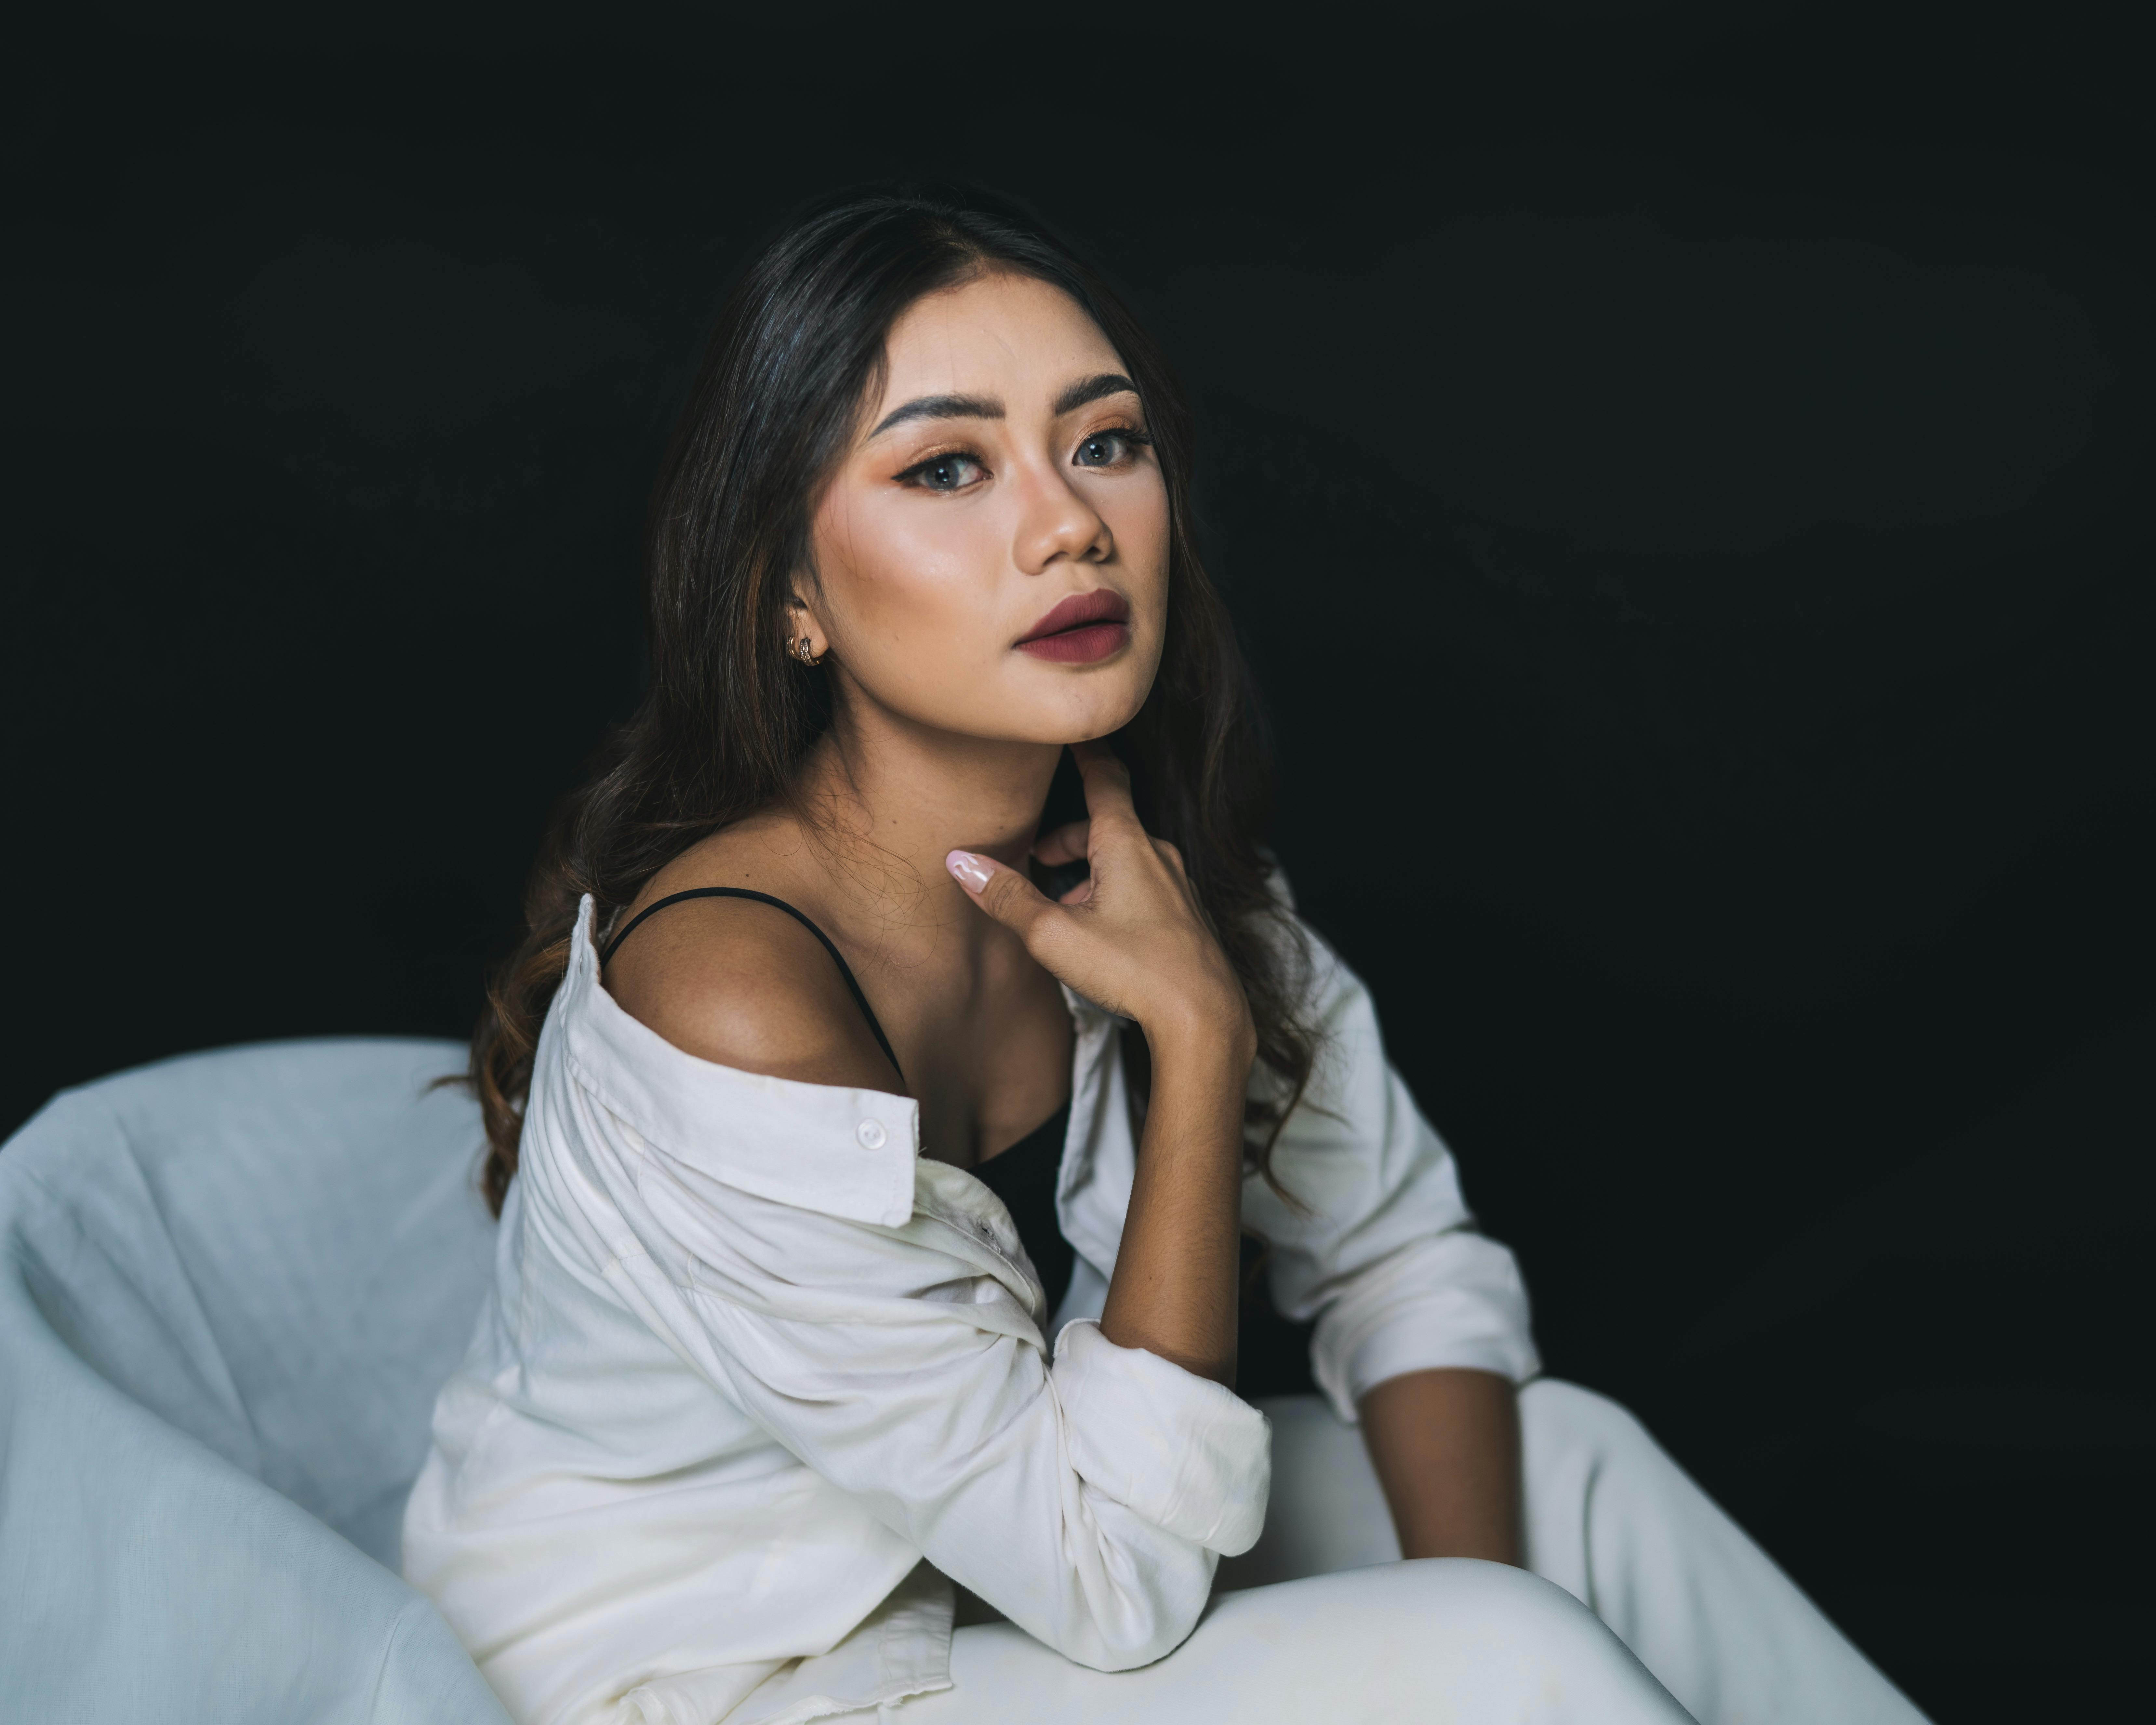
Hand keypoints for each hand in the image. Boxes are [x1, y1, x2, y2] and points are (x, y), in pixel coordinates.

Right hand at [945, 743, 1252, 1053]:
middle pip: (1106, 824)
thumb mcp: (1054, 934)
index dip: (1083, 751)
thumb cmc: (1132, 969)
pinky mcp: (1184, 914)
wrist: (1202, 1016)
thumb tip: (961, 862)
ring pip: (1123, 858)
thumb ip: (1006, 896)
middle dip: (1067, 837)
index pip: (1104, 776)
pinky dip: (1112, 891)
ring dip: (1088, 871)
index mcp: (1126, 842)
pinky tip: (1096, 932)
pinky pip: (1142, 885)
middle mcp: (1157, 854)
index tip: (1070, 733)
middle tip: (1036, 858)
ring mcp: (1175, 884)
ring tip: (1059, 906)